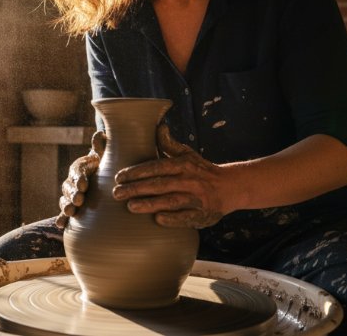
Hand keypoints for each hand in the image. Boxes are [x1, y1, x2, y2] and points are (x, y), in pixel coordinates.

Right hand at [54, 130, 106, 227]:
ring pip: (64, 199)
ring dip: (66, 206)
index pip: (76, 170)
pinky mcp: (72, 207)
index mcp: (81, 167)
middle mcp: (73, 181)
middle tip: (79, 199)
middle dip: (72, 193)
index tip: (84, 184)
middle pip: (68, 186)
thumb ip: (101, 147)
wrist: (102, 180)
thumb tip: (100, 133)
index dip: (78, 177)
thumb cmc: (105, 167)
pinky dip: (61, 219)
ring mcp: (71, 195)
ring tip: (71, 212)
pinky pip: (63, 213)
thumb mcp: (105, 156)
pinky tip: (60, 225)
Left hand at [112, 124, 226, 228]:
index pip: (157, 166)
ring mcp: (196, 198)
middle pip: (159, 184)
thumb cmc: (201, 170)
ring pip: (170, 201)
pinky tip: (156, 220)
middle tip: (116, 193)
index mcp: (183, 165)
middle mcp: (189, 180)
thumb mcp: (187, 154)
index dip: (137, 171)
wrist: (230, 187)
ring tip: (130, 206)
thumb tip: (158, 126)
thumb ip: (169, 144)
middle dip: (136, 188)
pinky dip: (172, 219)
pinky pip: (185, 217)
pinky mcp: (201, 215)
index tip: (119, 176)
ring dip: (150, 204)